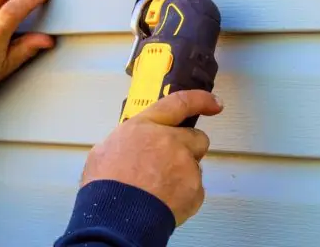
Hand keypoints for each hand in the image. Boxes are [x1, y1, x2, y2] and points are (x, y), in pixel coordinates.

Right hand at [81, 90, 223, 225]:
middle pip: (197, 138)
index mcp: (147, 126)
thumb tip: (133, 146)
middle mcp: (171, 140)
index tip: (215, 103)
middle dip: (189, 149)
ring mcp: (186, 164)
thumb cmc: (106, 187)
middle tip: (168, 165)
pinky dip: (183, 197)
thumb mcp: (105, 150)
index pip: (181, 102)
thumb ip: (128, 140)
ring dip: (183, 175)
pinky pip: (195, 190)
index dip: (201, 100)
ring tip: (158, 190)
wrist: (116, 219)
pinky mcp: (195, 188)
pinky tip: (164, 202)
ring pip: (195, 166)